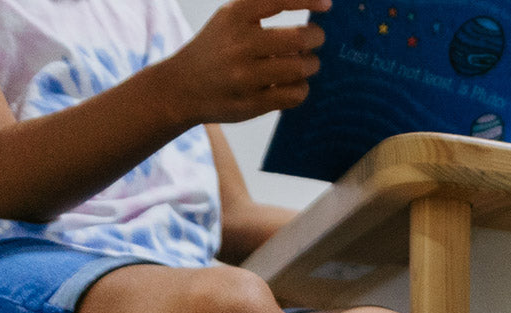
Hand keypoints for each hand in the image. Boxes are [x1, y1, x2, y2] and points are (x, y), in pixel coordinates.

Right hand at [166, 0, 329, 124]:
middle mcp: (241, 44)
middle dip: (316, 38)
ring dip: (311, 65)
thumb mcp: (229, 17)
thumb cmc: (214, 49)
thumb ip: (261, 7)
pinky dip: (302, 88)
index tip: (328, 4)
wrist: (182, 88)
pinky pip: (294, 95)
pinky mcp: (252, 104)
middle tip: (316, 40)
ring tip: (307, 64)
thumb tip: (306, 3)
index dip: (309, 0)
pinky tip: (296, 84)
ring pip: (300, 69)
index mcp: (236, 15)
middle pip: (299, 39)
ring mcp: (246, 77)